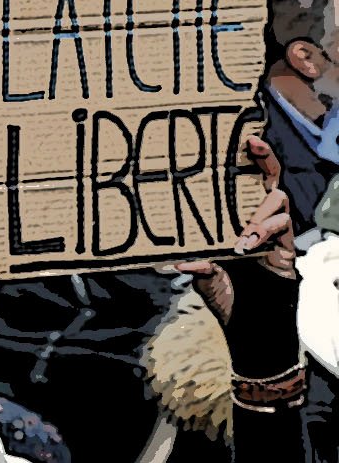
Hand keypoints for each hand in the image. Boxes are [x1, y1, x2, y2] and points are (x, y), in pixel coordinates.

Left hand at [175, 136, 295, 331]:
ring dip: (259, 209)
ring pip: (276, 201)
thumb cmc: (226, 294)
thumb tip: (176, 262)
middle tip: (252, 146)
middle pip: (266, 181)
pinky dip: (263, 231)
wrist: (249, 322)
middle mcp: (255, 219)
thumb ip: (195, 266)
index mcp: (233, 219)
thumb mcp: (203, 277)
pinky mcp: (285, 245)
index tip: (238, 140)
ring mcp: (272, 230)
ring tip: (243, 229)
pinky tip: (247, 242)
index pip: (240, 185)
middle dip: (263, 160)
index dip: (242, 162)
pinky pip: (281, 227)